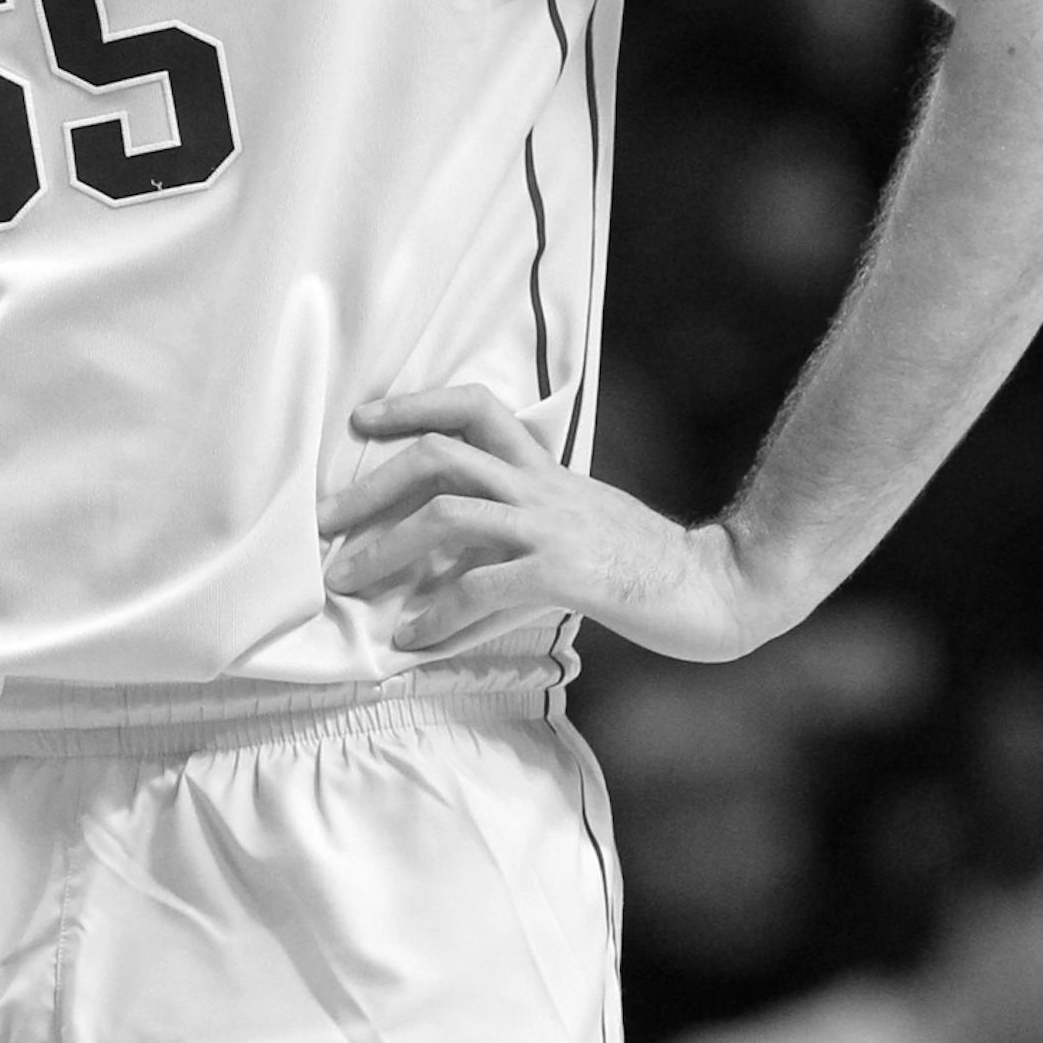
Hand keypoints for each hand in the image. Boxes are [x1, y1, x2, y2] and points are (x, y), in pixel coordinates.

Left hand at [320, 386, 758, 662]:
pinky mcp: (569, 573)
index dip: (414, 405)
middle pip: (442, 456)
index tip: (361, 419)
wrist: (720, 587)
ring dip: (388, 547)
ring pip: (451, 513)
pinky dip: (440, 611)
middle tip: (323, 524)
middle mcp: (543, 486)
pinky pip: (487, 584)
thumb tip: (445, 552)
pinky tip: (411, 636)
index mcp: (544, 469)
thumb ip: (521, 521)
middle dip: (372, 487)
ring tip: (346, 581)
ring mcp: (555, 526)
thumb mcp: (576, 523)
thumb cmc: (641, 564)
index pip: (474, 409)